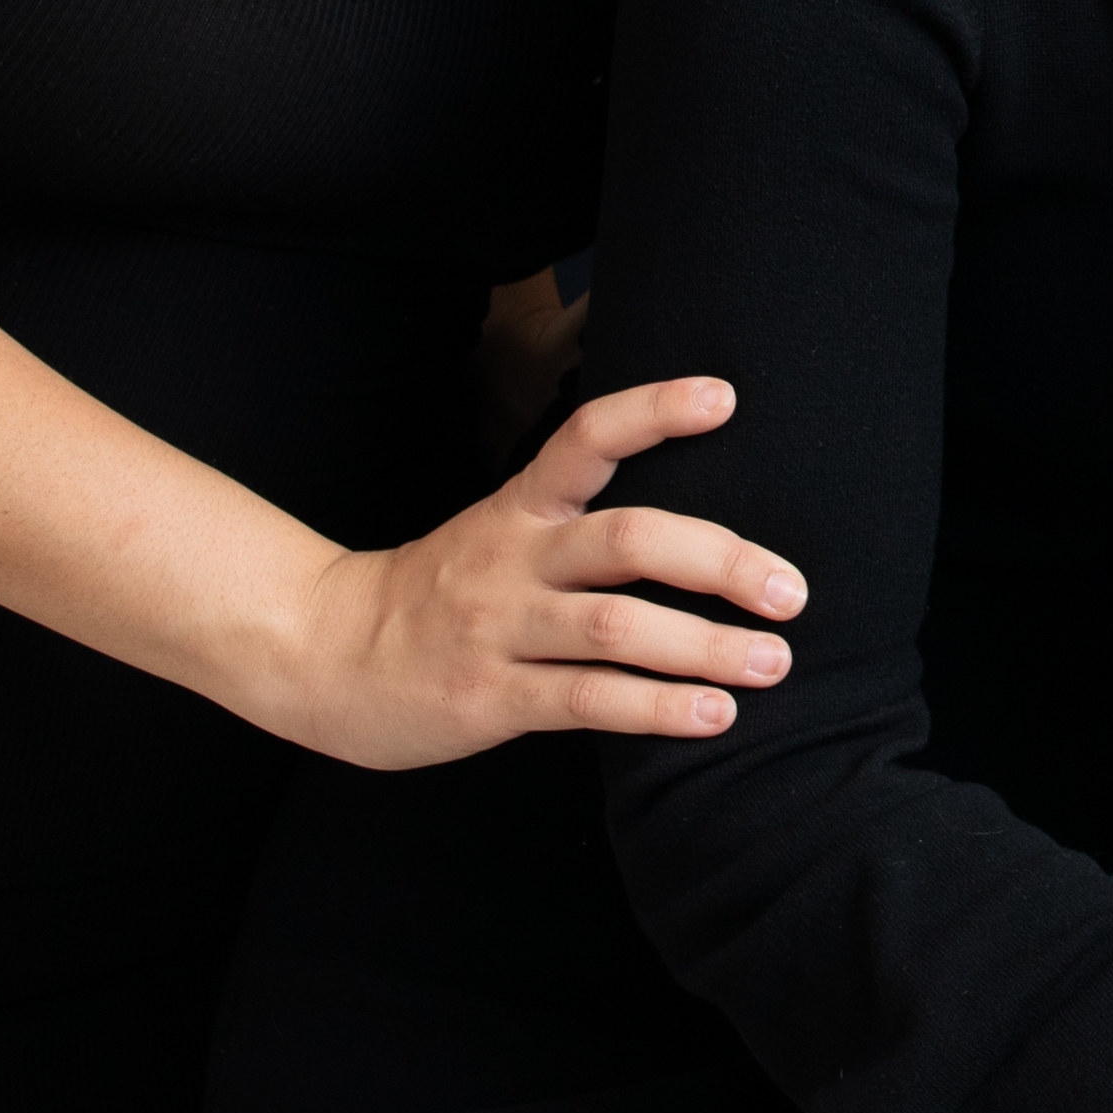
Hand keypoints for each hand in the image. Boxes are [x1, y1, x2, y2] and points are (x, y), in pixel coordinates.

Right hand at [255, 376, 807, 769]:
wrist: (319, 653)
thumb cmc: (440, 592)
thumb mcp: (501, 530)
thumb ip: (583, 522)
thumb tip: (704, 529)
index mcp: (520, 507)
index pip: (586, 435)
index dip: (654, 410)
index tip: (726, 397)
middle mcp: (513, 558)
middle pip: (627, 539)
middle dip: (721, 562)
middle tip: (792, 592)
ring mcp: (499, 628)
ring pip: (616, 628)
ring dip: (705, 646)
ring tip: (771, 662)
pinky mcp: (488, 698)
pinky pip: (586, 700)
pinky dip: (657, 707)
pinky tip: (712, 715)